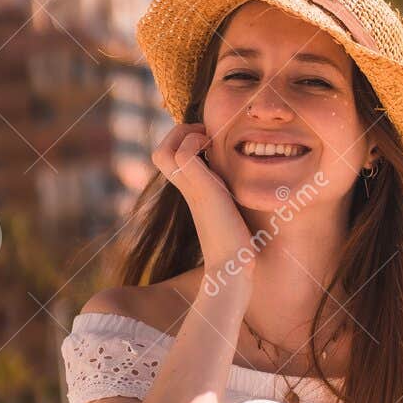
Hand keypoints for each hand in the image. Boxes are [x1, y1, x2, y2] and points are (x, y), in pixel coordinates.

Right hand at [151, 121, 255, 283]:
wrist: (234, 268)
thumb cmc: (240, 245)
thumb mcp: (233, 209)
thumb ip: (230, 194)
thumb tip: (242, 185)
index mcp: (192, 192)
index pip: (170, 158)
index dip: (184, 141)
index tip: (209, 141)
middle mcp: (186, 190)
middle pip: (159, 152)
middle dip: (180, 134)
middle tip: (206, 137)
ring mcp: (191, 190)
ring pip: (164, 151)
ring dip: (185, 135)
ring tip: (208, 142)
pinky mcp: (202, 190)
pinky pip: (184, 153)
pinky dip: (196, 142)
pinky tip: (216, 154)